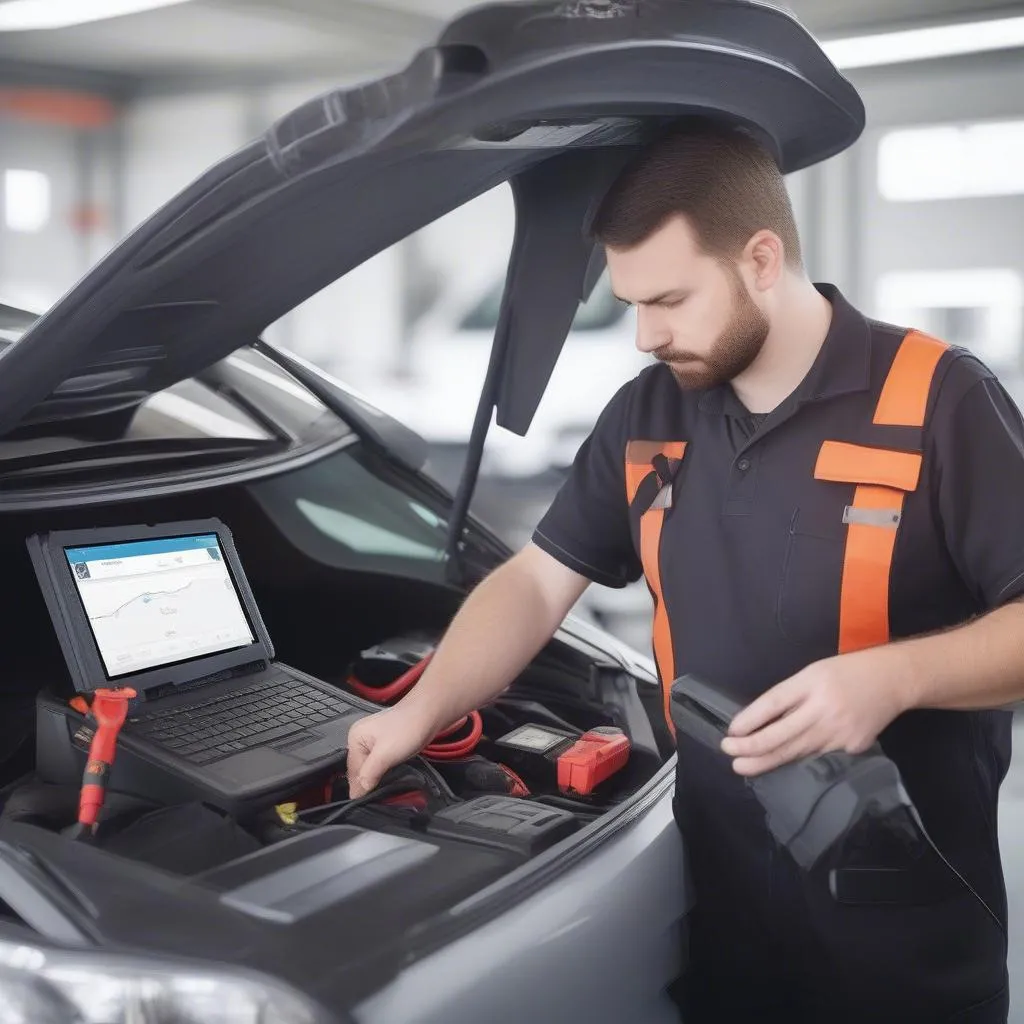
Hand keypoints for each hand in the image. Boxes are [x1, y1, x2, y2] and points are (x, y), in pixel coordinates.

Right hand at [345, 706, 433, 797]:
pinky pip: (379, 764)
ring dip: (376, 779)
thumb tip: (355, 795)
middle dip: (368, 783)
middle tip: (378, 798)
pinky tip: (389, 779)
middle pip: (360, 770)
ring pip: (370, 768)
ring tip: (384, 791)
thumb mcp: (384, 754)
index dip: (360, 787)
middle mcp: (361, 739)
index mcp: (355, 738)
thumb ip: (368, 774)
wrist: (429, 715)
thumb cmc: (407, 730)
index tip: (367, 803)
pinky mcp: (385, 745)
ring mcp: (373, 742)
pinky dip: (383, 773)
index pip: (352, 770)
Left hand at [720, 650, 913, 776]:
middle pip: (781, 735)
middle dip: (751, 748)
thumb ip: (789, 695)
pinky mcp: (853, 747)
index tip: (731, 732)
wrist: (893, 680)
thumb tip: (759, 721)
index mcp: (811, 683)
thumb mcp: (813, 673)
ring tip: (744, 767)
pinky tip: (781, 769)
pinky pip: (819, 758)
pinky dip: (798, 763)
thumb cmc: (846, 673)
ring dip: (767, 761)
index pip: (773, 704)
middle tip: (729, 754)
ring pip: (797, 752)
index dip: (750, 720)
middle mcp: (823, 708)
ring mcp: (839, 731)